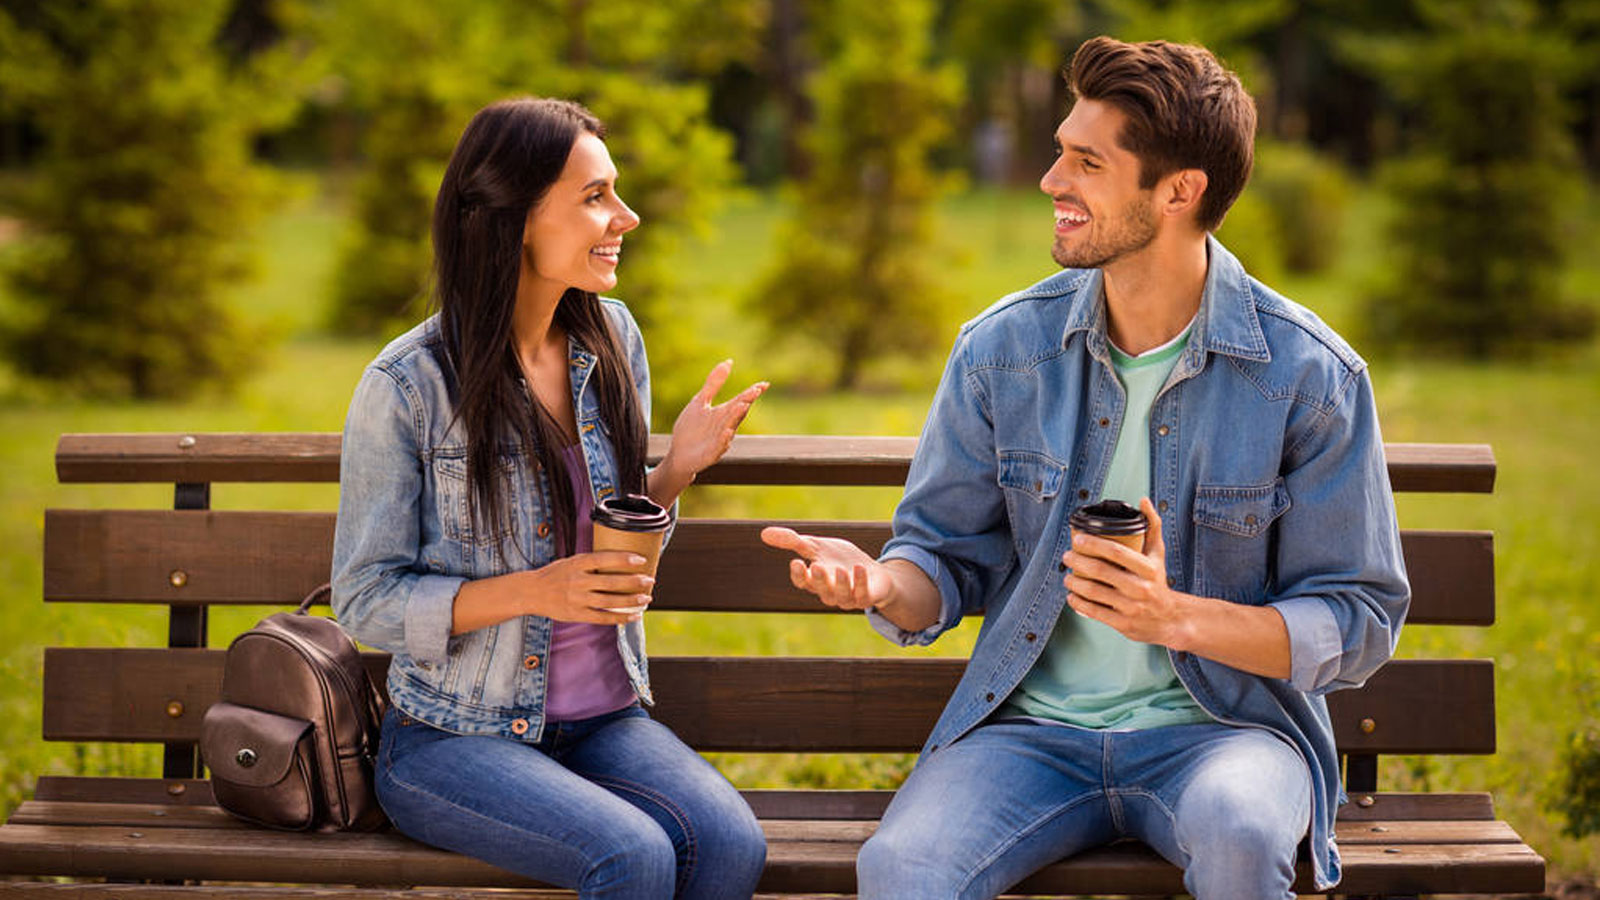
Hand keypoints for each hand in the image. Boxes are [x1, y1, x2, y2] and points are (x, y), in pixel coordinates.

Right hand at [526, 551, 656, 624]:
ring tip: (647, 598)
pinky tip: (634, 616)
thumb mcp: (571, 561)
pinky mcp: (577, 614)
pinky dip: (620, 618)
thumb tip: (621, 560)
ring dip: (631, 601)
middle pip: (611, 582)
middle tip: (650, 580)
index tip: (641, 559)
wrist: (531, 592)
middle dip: (634, 582)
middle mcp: (578, 581)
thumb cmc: (555, 574)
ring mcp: (577, 599)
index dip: (623, 559)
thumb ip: (591, 562)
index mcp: (577, 564)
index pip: (603, 559)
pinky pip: (603, 618)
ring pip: (610, 601)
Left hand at [660, 360, 767, 480]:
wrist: (678, 454)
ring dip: (736, 416)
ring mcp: (719, 440)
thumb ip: (714, 383)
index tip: (764, 384)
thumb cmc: (691, 428)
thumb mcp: (700, 401)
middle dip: (746, 401)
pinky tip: (727, 431)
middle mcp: (726, 426)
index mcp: (724, 413)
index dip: (752, 392)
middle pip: (738, 412)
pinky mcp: (710, 453)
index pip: (741, 400)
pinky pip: (719, 446)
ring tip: (742, 405)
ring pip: (730, 427)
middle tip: (754, 390)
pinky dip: (724, 439)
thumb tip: (729, 361)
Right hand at [760, 526, 895, 610]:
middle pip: (821, 590)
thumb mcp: (817, 546)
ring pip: (841, 596)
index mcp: (815, 581)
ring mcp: (848, 597)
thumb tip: (764, 533)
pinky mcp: (866, 597)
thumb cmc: (840, 560)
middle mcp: (830, 592)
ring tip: (840, 570)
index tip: (796, 562)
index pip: (803, 582)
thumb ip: (793, 541)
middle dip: (819, 580)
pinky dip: (860, 582)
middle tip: (816, 566)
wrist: (873, 571)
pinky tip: (859, 568)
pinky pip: (862, 595)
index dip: (799, 575)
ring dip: (840, 584)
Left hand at [1062, 497, 1192, 647]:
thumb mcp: (1158, 554)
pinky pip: (1094, 612)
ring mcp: (1131, 607)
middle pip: (1100, 571)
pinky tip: (1072, 596)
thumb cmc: (1158, 581)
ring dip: (1074, 583)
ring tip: (1067, 576)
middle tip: (1067, 556)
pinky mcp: (1123, 624)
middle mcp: (1140, 588)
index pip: (1117, 551)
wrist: (1170, 619)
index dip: (1094, 544)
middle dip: (1077, 562)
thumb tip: (1144, 501)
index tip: (1078, 539)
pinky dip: (1078, 603)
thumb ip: (1152, 526)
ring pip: (1094, 592)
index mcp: (1148, 568)